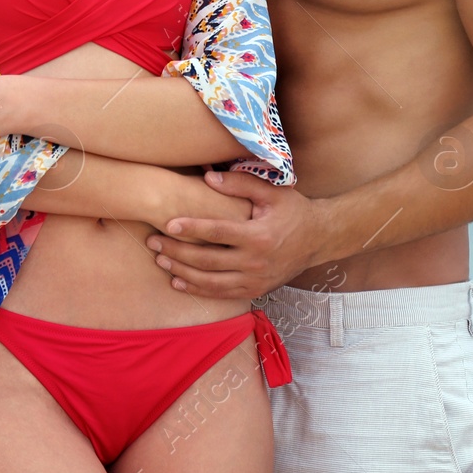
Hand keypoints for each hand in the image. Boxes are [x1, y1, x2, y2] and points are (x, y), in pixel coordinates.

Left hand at [145, 171, 327, 298]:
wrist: (319, 239)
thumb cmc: (294, 211)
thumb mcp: (273, 192)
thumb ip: (240, 183)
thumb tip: (208, 177)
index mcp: (259, 236)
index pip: (218, 233)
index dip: (191, 229)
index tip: (168, 223)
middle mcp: (256, 262)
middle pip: (207, 261)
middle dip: (177, 252)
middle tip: (153, 242)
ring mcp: (255, 280)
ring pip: (210, 282)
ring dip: (182, 273)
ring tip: (160, 260)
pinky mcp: (255, 291)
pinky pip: (221, 294)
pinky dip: (197, 289)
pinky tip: (178, 281)